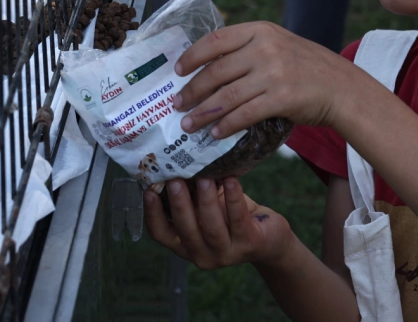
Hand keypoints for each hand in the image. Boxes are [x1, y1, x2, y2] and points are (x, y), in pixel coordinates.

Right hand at [143, 175, 291, 268]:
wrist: (269, 237)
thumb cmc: (231, 217)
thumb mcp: (207, 208)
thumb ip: (191, 196)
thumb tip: (174, 163)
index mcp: (186, 245)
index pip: (161, 234)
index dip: (152, 214)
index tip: (148, 190)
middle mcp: (201, 255)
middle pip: (185, 230)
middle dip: (179, 204)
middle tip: (175, 179)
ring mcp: (226, 254)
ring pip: (211, 227)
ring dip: (206, 201)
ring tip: (203, 177)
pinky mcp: (249, 245)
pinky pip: (238, 220)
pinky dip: (233, 199)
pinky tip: (232, 180)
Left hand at [174, 21, 362, 137]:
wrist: (341, 87)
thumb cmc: (306, 67)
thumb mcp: (278, 44)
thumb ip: (248, 50)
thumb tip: (208, 69)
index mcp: (260, 31)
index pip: (216, 40)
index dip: (192, 56)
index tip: (177, 71)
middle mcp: (265, 48)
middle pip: (217, 71)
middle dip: (192, 90)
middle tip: (178, 104)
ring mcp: (274, 73)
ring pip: (226, 96)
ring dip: (203, 113)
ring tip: (188, 124)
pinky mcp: (282, 98)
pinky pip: (245, 114)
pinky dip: (226, 125)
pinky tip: (215, 133)